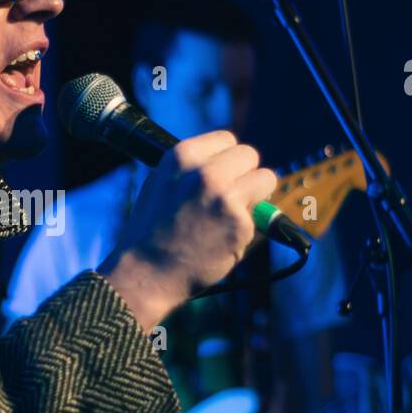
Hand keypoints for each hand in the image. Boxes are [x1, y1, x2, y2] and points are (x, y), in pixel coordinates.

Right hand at [99, 130, 276, 329]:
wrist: (146, 273)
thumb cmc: (150, 231)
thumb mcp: (160, 184)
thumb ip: (191, 169)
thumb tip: (226, 162)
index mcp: (182, 156)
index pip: (227, 140)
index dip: (227, 159)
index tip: (223, 175)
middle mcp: (205, 172)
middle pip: (250, 155)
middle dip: (245, 174)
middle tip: (233, 196)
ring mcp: (226, 197)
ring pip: (266, 179)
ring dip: (256, 195)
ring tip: (233, 215)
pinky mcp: (241, 224)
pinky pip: (261, 215)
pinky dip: (248, 226)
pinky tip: (224, 238)